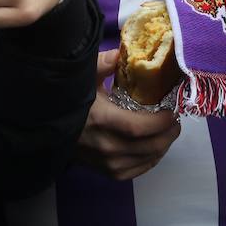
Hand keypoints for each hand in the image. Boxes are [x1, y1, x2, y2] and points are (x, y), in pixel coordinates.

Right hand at [76, 49, 181, 179]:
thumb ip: (102, 63)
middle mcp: (105, 146)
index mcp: (102, 120)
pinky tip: (156, 149)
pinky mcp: (106, 172)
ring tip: (169, 132)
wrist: (49, 126)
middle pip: (148, 146)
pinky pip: (136, 171)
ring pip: (145, 160)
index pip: (139, 127)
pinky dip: (151, 161)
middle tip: (176, 121)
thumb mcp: (84, 77)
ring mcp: (106, 163)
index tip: (173, 110)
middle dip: (168, 134)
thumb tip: (122, 52)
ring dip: (163, 147)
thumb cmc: (71, 100)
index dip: (161, 122)